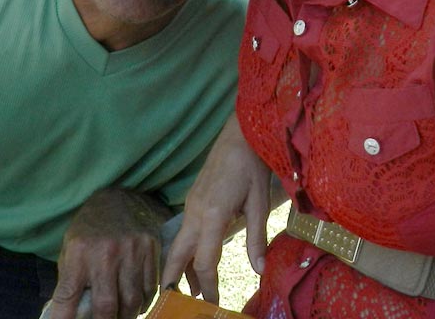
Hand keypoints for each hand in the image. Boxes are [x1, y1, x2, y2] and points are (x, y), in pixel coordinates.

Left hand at [43, 188, 171, 318]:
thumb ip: (69, 281)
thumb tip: (66, 316)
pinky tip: (136, 304)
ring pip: (132, 301)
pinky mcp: (151, 248)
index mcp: (79, 252)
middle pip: (106, 306)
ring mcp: (132, 250)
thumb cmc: (90, 229)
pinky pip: (150, 288)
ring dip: (126, 316)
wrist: (119, 199)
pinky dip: (144, 302)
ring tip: (121, 317)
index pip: (68, 296)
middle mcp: (106, 252)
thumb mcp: (71, 249)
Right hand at [161, 114, 272, 304]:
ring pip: (180, 243)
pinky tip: (197, 260)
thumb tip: (260, 270)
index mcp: (212, 215)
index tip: (212, 304)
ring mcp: (191, 205)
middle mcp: (195, 212)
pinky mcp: (193, 199)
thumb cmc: (251, 166)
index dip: (207, 286)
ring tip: (188, 290)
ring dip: (181, 266)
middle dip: (174, 280)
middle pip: (177, 254)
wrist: (238, 134)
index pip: (204, 261)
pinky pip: (185, 231)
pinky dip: (187, 250)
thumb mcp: (259, 203)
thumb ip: (256, 238)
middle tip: (176, 302)